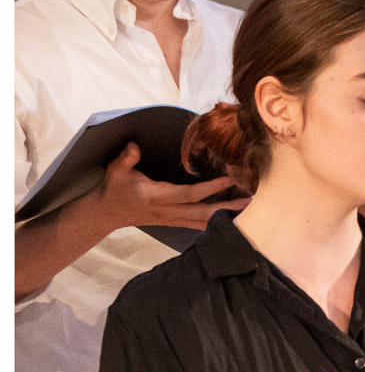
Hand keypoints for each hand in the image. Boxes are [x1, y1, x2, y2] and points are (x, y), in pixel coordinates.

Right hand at [87, 143, 249, 234]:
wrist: (105, 214)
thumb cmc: (114, 189)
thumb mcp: (116, 171)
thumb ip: (126, 159)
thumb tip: (134, 146)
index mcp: (157, 197)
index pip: (190, 194)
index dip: (211, 188)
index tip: (230, 179)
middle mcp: (168, 211)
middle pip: (203, 213)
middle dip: (228, 208)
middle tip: (252, 201)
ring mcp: (171, 219)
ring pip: (203, 222)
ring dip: (227, 217)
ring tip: (249, 211)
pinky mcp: (173, 222)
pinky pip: (198, 225)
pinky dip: (216, 223)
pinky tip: (232, 220)